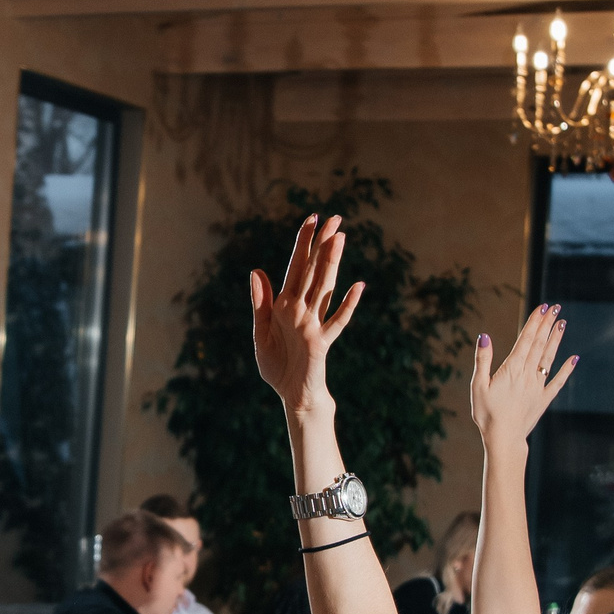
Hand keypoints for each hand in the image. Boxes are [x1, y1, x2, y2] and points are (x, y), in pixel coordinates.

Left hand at [250, 215, 362, 416]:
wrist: (291, 395)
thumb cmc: (278, 365)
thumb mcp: (261, 332)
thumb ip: (261, 303)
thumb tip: (256, 271)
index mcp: (285, 305)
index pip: (296, 267)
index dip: (303, 243)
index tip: (312, 218)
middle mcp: (302, 310)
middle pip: (313, 271)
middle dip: (322, 244)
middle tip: (335, 217)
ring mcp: (314, 324)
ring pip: (324, 287)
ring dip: (331, 263)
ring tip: (339, 238)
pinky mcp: (322, 342)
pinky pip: (336, 321)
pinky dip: (346, 305)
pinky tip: (357, 287)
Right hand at [469, 304, 575, 451]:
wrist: (504, 438)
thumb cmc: (486, 413)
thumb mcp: (478, 385)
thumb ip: (483, 360)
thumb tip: (484, 336)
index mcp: (512, 369)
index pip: (526, 340)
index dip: (535, 322)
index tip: (543, 307)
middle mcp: (528, 374)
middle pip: (539, 344)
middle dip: (547, 324)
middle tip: (555, 307)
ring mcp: (538, 386)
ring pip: (549, 358)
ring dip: (556, 340)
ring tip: (562, 323)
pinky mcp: (543, 399)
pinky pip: (558, 382)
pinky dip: (566, 369)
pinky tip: (574, 358)